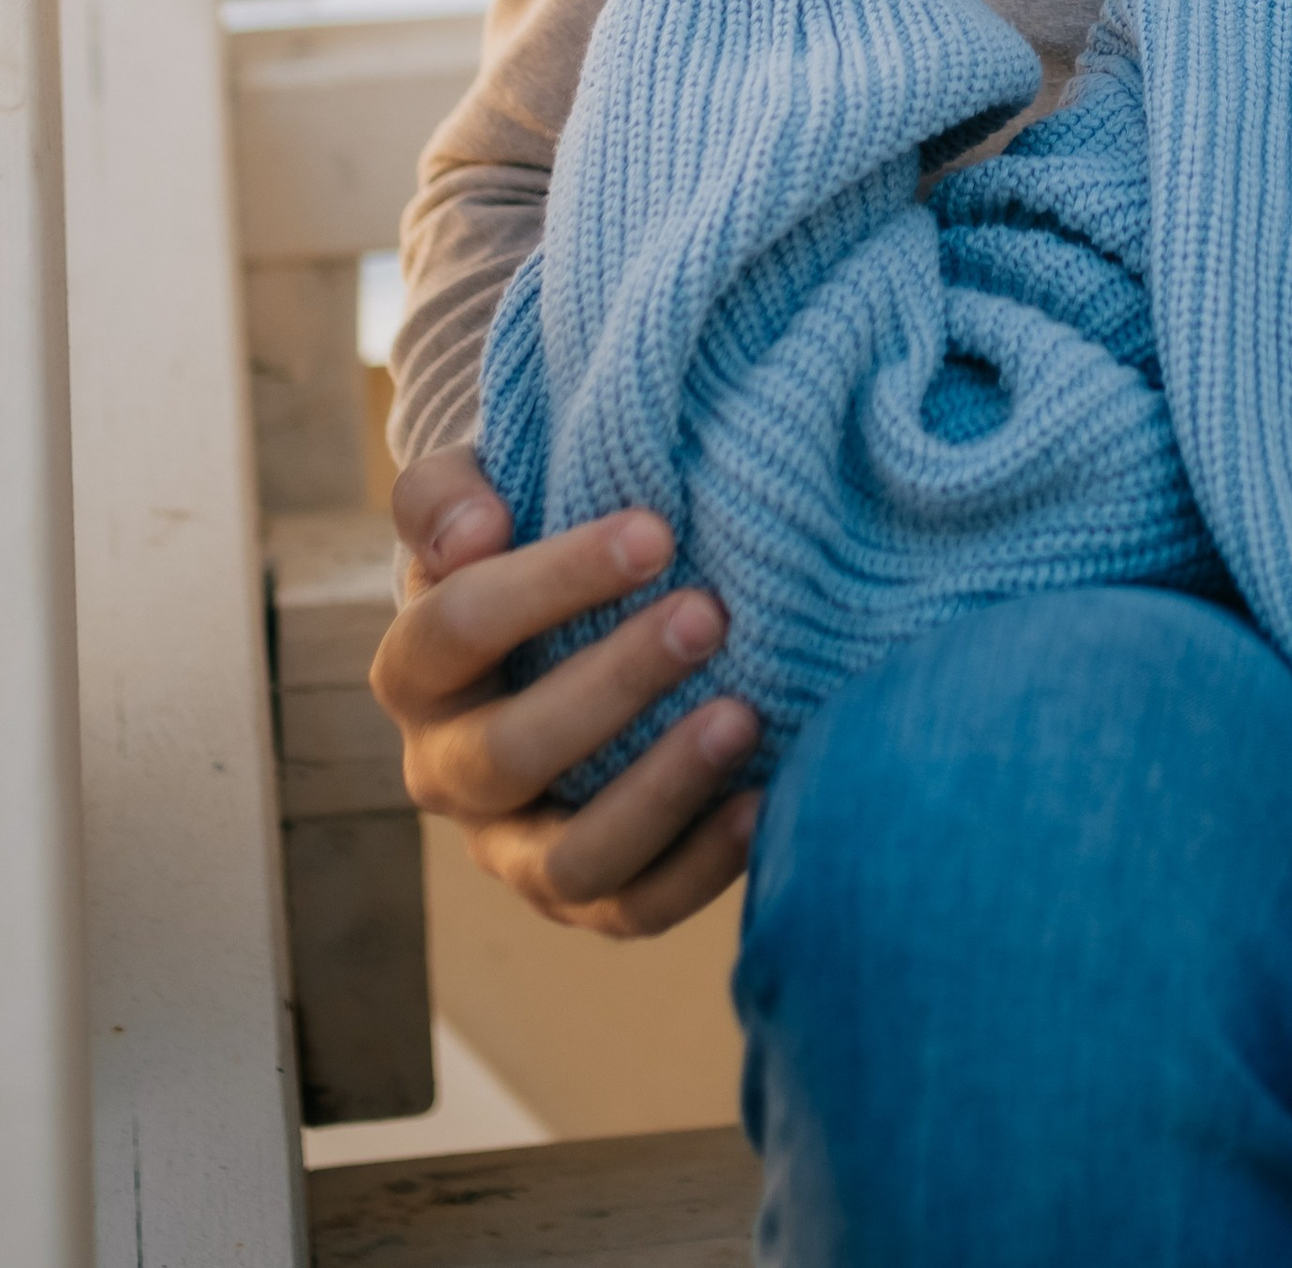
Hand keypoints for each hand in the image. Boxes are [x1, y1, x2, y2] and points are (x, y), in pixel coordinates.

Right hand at [372, 446, 759, 938]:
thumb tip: (475, 530)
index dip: (552, 581)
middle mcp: (448, 773)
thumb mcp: (475, 502)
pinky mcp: (584, 898)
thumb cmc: (522, 547)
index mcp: (415, 672)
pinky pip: (635, 908)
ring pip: (571, 857)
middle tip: (708, 617)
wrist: (555, 630)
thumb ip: (450, 497)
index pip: (457, 629)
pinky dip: (701, 868)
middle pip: (511, 750)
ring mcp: (512, 849)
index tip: (655, 531)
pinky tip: (764, 802)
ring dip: (660, 790)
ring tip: (742, 718)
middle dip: (615, 683)